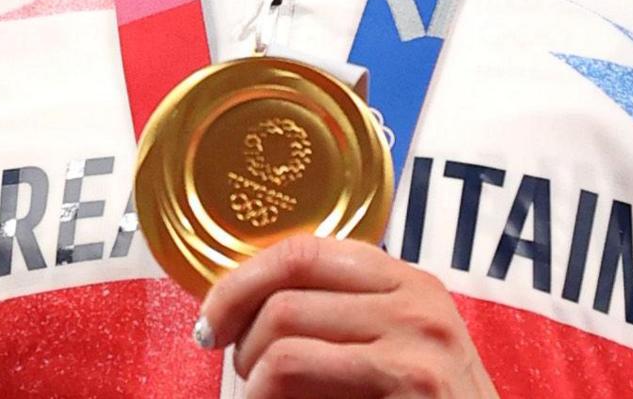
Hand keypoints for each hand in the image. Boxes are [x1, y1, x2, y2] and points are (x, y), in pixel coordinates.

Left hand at [198, 235, 496, 397]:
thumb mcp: (385, 361)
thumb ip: (335, 326)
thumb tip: (241, 308)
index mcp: (410, 283)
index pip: (305, 248)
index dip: (243, 278)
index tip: (214, 319)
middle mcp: (418, 297)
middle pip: (288, 282)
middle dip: (241, 328)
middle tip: (237, 370)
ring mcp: (419, 336)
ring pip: (283, 322)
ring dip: (250, 370)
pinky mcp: (410, 377)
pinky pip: (293, 364)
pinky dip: (261, 392)